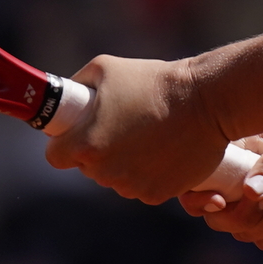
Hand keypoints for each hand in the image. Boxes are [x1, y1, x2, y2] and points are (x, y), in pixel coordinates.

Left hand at [40, 54, 226, 202]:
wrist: (207, 102)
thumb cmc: (155, 82)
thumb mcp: (105, 68)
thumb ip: (78, 85)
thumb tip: (68, 96)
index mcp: (86, 144)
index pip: (56, 156)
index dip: (64, 144)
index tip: (77, 133)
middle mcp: (105, 171)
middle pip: (88, 168)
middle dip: (97, 151)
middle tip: (120, 128)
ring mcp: (132, 187)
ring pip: (116, 179)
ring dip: (124, 164)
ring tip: (148, 136)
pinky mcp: (157, 195)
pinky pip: (143, 187)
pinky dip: (149, 173)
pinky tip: (163, 150)